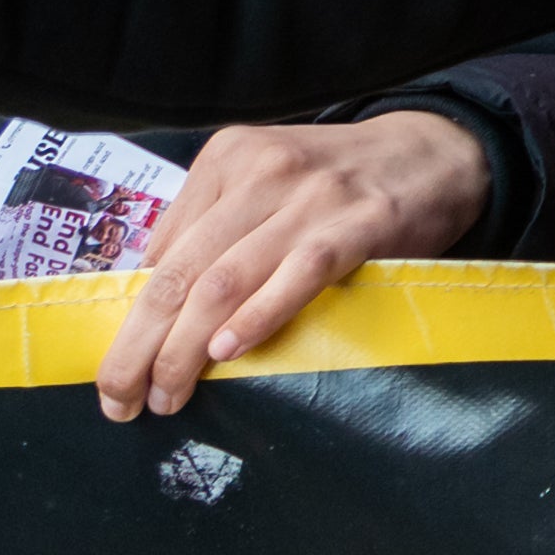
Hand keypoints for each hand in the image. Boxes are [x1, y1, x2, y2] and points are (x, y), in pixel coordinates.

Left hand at [94, 107, 491, 419]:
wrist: (437, 153)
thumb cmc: (339, 184)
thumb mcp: (266, 182)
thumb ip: (211, 227)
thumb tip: (148, 305)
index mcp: (228, 158)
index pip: (160, 251)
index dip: (129, 318)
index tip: (117, 369)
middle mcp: (261, 171)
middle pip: (179, 272)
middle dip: (138, 345)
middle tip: (119, 400)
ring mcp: (310, 197)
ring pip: (223, 281)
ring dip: (184, 350)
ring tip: (166, 396)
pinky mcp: (357, 224)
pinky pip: (297, 275)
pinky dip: (258, 316)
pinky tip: (229, 352)